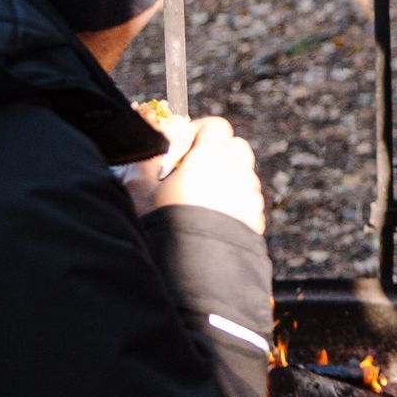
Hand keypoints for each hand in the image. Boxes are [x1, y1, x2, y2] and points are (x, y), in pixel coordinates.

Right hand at [122, 116, 266, 234]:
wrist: (193, 270)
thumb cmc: (163, 225)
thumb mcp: (140, 190)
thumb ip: (146, 159)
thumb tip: (153, 139)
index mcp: (213, 156)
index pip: (216, 126)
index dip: (196, 133)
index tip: (178, 149)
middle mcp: (239, 173)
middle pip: (235, 148)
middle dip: (214, 154)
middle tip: (188, 173)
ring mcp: (251, 198)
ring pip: (242, 176)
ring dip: (224, 181)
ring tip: (196, 201)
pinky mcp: (256, 221)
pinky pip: (247, 203)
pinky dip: (232, 204)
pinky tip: (209, 221)